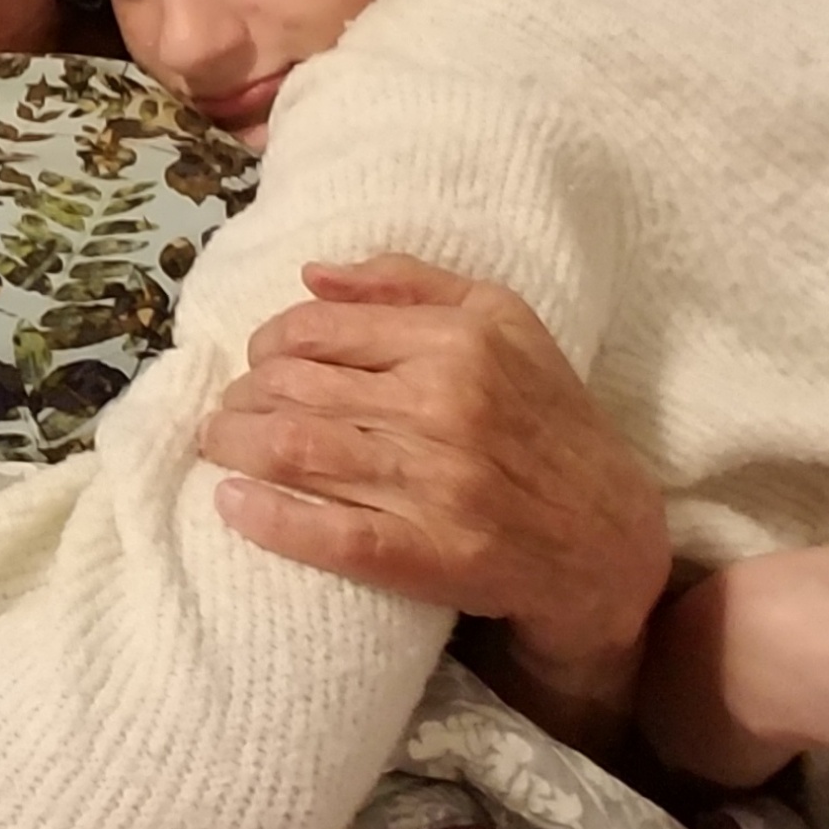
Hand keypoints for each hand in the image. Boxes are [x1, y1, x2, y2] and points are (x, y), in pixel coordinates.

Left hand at [197, 254, 669, 736]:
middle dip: (240, 397)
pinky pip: (327, 533)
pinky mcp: (429, 555)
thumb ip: (410, 281)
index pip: (315, 330)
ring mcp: (435, 484)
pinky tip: (231, 504)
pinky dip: (266, 517)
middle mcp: (443, 406)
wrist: (609, 538)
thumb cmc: (548, 419)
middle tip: (230, 409)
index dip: (266, 345)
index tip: (260, 364)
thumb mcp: (504, 321)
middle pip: (290, 388)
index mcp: (457, 341)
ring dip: (232, 446)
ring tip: (219, 446)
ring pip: (292, 450)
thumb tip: (312, 273)